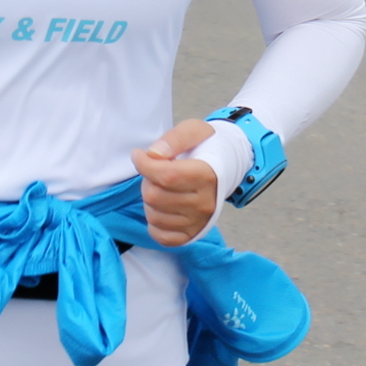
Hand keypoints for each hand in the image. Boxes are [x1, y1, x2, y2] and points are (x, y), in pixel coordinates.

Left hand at [131, 119, 218, 246]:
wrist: (226, 167)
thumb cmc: (207, 147)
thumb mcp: (193, 130)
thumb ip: (174, 138)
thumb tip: (154, 154)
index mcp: (207, 176)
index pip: (166, 176)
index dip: (144, 164)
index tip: (139, 155)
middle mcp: (205, 203)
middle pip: (155, 197)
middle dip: (147, 181)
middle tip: (156, 172)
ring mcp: (199, 222)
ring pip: (154, 216)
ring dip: (150, 200)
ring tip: (162, 188)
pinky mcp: (192, 235)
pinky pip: (160, 235)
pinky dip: (154, 222)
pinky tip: (162, 207)